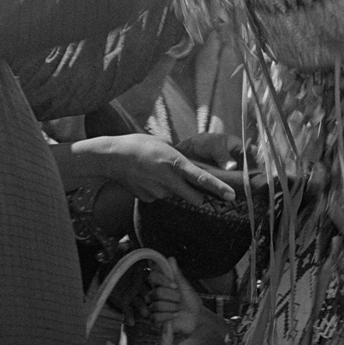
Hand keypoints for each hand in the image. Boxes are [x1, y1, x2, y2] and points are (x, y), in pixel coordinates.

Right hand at [93, 133, 233, 205]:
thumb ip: (179, 160)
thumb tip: (190, 171)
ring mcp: (158, 192)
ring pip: (174, 195)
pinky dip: (158, 190)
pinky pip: (159, 196)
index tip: (232, 196)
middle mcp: (169, 181)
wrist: (112, 157)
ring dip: (173, 189)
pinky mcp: (147, 199)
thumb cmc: (139, 145)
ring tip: (157, 173)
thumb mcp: (164, 146)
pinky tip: (147, 179)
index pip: (202, 179)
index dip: (219, 188)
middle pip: (194, 198)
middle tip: (198, 192)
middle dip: (199, 197)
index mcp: (175, 163)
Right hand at [147, 257, 202, 337]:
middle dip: (172, 297)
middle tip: (180, 300)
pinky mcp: (154, 320)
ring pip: (156, 305)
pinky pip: (155, 317)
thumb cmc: (191, 302)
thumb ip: (176, 274)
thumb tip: (170, 258)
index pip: (153, 277)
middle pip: (156, 293)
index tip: (175, 285)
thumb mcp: (185, 287)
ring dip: (171, 308)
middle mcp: (155, 295)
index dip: (163, 281)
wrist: (196, 318)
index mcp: (162, 285)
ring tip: (178, 310)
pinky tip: (173, 317)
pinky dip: (167, 317)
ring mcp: (154, 307)